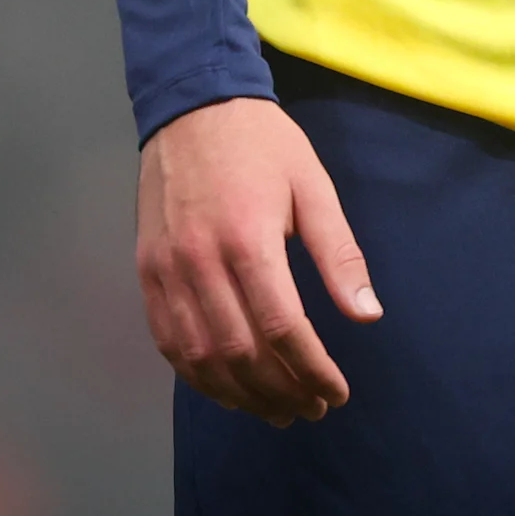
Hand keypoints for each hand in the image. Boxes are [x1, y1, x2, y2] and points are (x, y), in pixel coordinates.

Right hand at [135, 97, 380, 423]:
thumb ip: (339, 255)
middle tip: (313, 408)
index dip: (312, 371)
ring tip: (275, 410)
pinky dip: (197, 375)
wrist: (192, 105)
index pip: (283, 329)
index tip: (336, 392)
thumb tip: (367, 314)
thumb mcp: (314, 187)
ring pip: (200, 357)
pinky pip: (167, 340)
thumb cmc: (262, 144)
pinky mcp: (147, 272)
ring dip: (240, 396)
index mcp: (248, 240)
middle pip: (241, 353)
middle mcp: (201, 262)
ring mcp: (167, 270)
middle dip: (282, 391)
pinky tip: (227, 388)